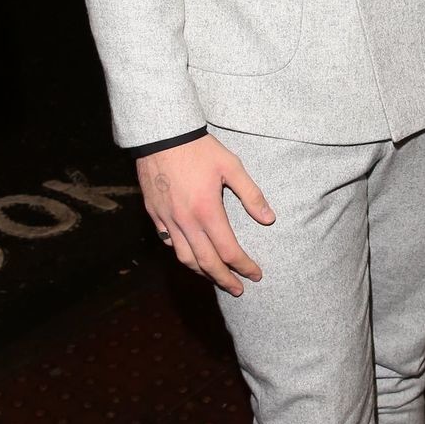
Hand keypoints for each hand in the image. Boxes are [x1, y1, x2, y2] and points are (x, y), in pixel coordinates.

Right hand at [137, 135, 274, 295]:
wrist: (161, 134)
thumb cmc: (199, 149)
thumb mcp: (231, 166)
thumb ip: (251, 195)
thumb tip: (269, 219)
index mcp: (207, 211)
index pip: (228, 251)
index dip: (244, 266)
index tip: (256, 275)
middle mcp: (186, 221)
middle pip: (206, 262)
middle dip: (224, 279)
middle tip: (238, 290)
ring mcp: (167, 220)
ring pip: (184, 257)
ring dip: (202, 272)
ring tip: (216, 277)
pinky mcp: (155, 214)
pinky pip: (168, 243)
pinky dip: (182, 254)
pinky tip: (191, 255)